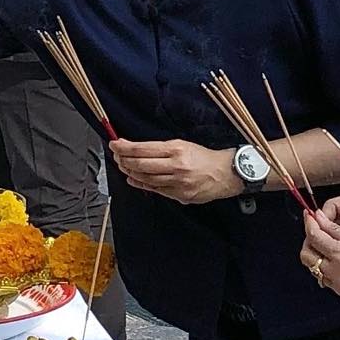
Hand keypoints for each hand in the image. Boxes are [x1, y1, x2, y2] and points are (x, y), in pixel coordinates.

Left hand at [108, 139, 238, 204]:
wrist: (226, 173)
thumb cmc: (203, 157)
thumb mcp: (182, 145)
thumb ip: (159, 149)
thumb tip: (135, 149)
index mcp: (176, 149)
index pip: (143, 149)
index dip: (124, 147)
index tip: (114, 144)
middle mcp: (176, 166)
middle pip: (140, 164)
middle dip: (123, 160)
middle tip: (116, 156)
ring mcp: (178, 182)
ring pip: (146, 179)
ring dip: (130, 172)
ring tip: (123, 167)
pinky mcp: (181, 195)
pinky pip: (156, 190)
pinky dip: (141, 184)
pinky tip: (133, 180)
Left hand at [299, 210, 339, 311]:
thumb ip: (337, 230)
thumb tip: (319, 218)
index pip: (314, 237)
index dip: (309, 223)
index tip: (309, 216)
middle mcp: (336, 274)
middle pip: (307, 257)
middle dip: (309, 242)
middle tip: (316, 232)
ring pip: (317, 271)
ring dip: (319, 258)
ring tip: (331, 248)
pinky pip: (331, 283)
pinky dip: (332, 272)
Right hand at [320, 190, 339, 254]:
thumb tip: (330, 236)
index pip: (333, 205)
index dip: (323, 217)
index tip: (318, 230)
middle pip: (332, 219)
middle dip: (325, 230)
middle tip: (318, 244)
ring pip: (337, 232)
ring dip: (333, 241)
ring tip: (327, 253)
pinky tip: (339, 257)